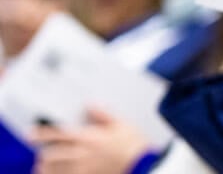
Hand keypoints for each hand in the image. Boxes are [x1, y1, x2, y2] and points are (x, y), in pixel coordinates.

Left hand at [31, 109, 149, 173]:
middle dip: (43, 153)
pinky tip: (57, 173)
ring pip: (54, 169)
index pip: (58, 134)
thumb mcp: (122, 124)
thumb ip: (103, 114)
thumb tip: (90, 104)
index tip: (31, 134)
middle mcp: (82, 153)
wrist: (142, 164)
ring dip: (47, 166)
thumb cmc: (134, 144)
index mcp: (88, 137)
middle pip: (51, 154)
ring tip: (45, 164)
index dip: (42, 134)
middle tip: (41, 151)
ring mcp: (83, 168)